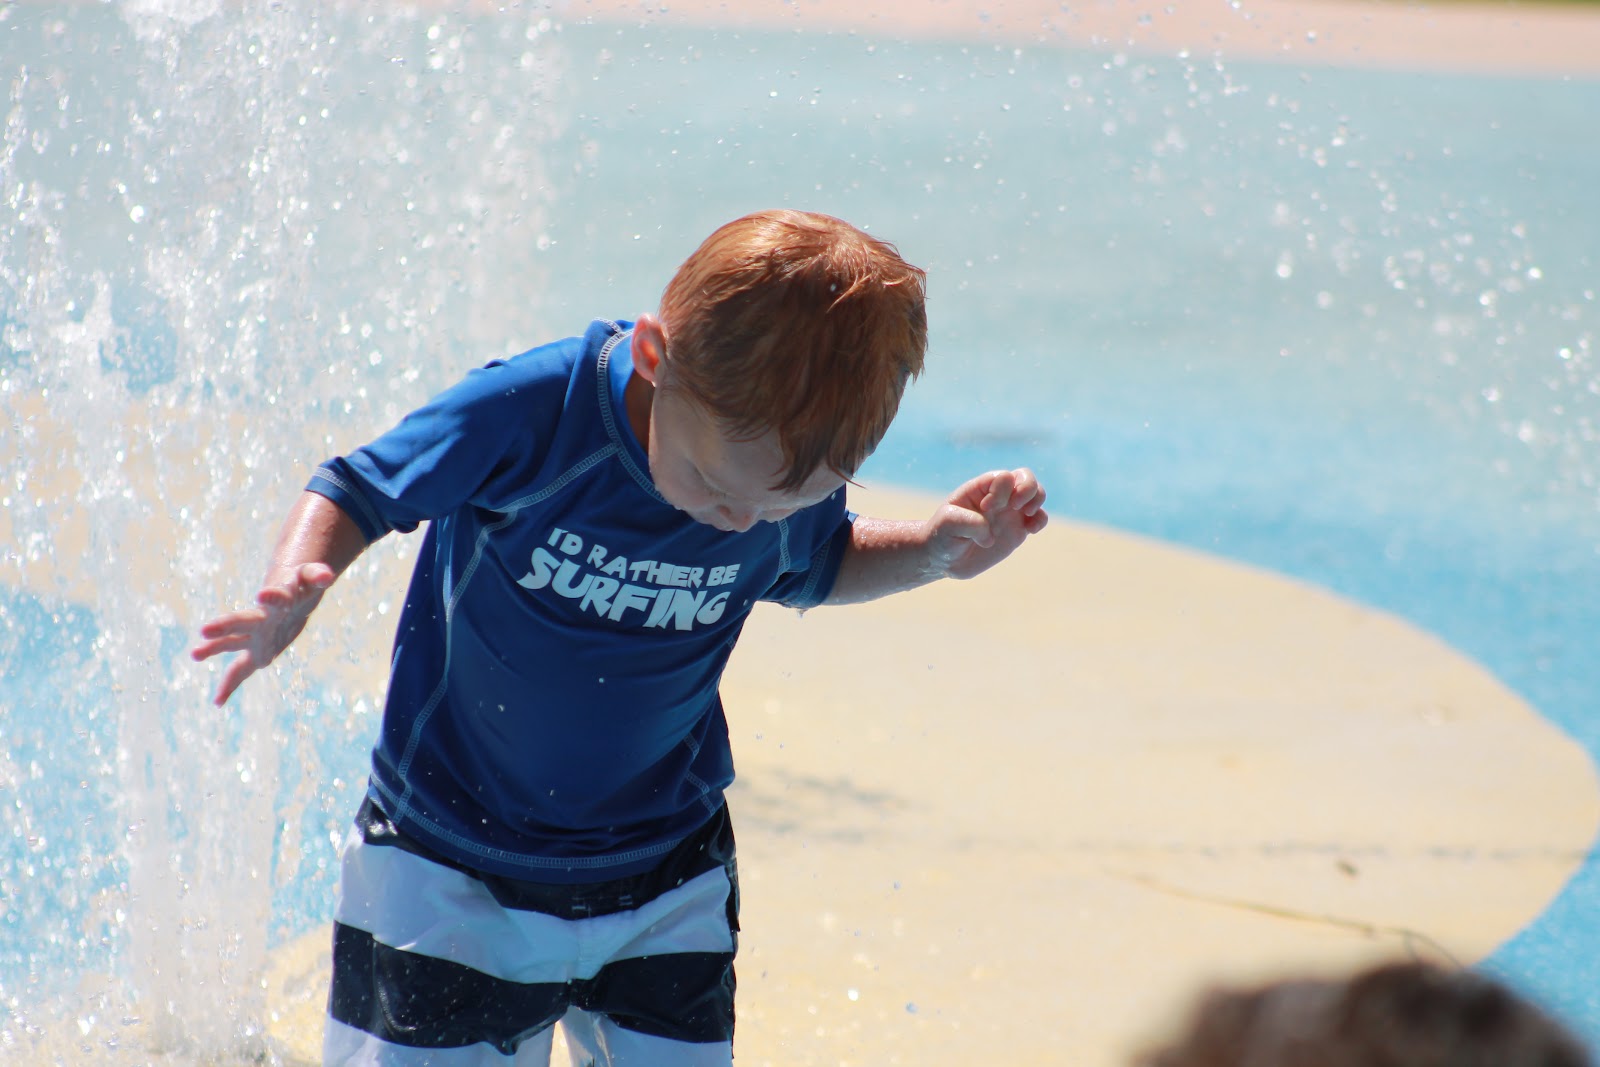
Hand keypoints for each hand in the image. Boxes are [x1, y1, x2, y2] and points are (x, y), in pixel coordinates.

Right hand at [191, 563, 336, 704]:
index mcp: (277, 598)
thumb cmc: (300, 585)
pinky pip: (240, 671)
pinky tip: (218, 702)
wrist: (289, 596)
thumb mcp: (312, 577)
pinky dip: (230, 686)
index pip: (277, 596)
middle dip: (225, 626)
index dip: (273, 597)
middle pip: (241, 621)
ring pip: (233, 642)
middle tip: (204, 630)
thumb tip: (327, 576)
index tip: (264, 596)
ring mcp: (256, 636)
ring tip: (195, 654)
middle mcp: (260, 618)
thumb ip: (318, 575)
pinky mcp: (257, 653)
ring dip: (216, 648)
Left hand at [922, 468, 1048, 580]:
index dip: (1001, 491)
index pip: (1003, 477)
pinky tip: (1029, 531)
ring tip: (1027, 517)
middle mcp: (998, 496)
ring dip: (1037, 500)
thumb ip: (968, 523)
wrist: (945, 559)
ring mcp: (1010, 512)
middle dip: (1027, 489)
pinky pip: (1039, 518)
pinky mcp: (1018, 530)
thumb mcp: (946, 524)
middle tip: (1014, 507)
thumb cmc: (942, 535)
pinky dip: (1040, 521)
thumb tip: (990, 536)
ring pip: (1037, 493)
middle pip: (1025, 476)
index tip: (986, 509)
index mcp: (980, 488)